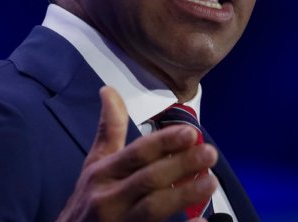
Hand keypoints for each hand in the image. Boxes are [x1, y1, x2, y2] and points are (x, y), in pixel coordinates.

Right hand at [57, 86, 217, 221]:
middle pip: (148, 179)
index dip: (163, 142)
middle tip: (210, 153)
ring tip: (210, 182)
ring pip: (153, 209)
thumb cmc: (87, 201)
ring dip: (183, 195)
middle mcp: (109, 198)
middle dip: (180, 165)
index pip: (136, 154)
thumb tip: (108, 89)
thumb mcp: (94, 164)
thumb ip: (108, 130)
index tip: (190, 132)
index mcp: (103, 173)